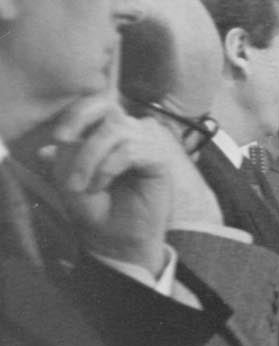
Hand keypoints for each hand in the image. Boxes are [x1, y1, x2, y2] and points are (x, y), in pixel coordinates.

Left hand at [35, 97, 173, 272]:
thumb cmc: (95, 210)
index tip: (59, 138)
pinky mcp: (160, 160)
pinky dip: (108, 167)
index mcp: (108, 135)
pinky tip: (100, 184)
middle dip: (80, 122)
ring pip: (116, 130)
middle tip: (63, 142)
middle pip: (107, 108)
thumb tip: (51, 147)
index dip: (77, 113)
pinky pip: (131, 150)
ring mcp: (147, 145)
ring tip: (82, 184)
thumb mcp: (69, 180)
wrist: (117, 240)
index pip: (97, 105)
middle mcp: (129, 135)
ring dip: (90, 157)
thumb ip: (64, 157)